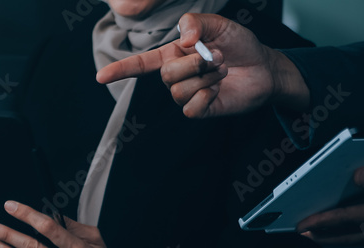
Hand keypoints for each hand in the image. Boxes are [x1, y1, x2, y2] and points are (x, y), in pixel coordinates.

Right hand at [95, 13, 309, 117]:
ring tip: (222, 70)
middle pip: (165, 75)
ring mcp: (187, 94)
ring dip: (205, 78)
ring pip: (178, 91)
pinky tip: (218, 89)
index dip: (121, 70)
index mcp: (173, 54)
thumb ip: (196, 22)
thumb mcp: (219, 24)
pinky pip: (189, 109)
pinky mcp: (200, 109)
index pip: (141, 64)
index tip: (100, 76)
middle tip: (217, 58)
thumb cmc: (239, 45)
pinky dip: (206, 97)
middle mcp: (176, 75)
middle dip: (194, 64)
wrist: (264, 68)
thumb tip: (182, 40)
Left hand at [298, 153, 363, 244]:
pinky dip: (361, 233)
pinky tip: (356, 227)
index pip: (353, 218)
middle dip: (327, 235)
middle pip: (355, 235)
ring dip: (342, 237)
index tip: (302, 224)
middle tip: (302, 233)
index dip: (325, 221)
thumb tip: (357, 177)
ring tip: (321, 234)